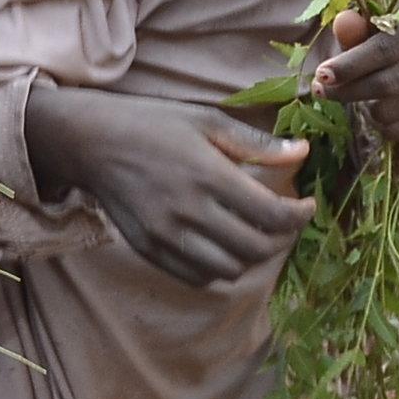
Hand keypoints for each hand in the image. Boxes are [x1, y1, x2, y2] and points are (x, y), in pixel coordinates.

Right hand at [22, 87, 314, 287]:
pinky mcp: (150, 250)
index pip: (272, 215)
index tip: (306, 205)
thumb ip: (256, 145)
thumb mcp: (207, 121)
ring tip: (256, 233)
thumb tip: (304, 153)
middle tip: (285, 221)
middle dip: (282, 238)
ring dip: (252, 256)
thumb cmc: (154, 124)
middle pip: (256, 248)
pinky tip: (224, 245)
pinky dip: (221, 268)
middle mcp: (188, 212)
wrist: (91, 142)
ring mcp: (167, 236)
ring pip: (230, 269)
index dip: (299, 216)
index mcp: (208, 175)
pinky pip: (199, 277)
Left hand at [311, 7, 398, 146]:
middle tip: (323, 93)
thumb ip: (357, 29)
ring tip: (358, 102)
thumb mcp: (373, 28)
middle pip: (389, 83)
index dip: (350, 65)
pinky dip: (384, 128)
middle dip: (349, 91)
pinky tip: (377, 116)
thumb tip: (343, 22)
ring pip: (394, 110)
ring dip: (367, 112)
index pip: (384, 48)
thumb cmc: (393, 39)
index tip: (320, 75)